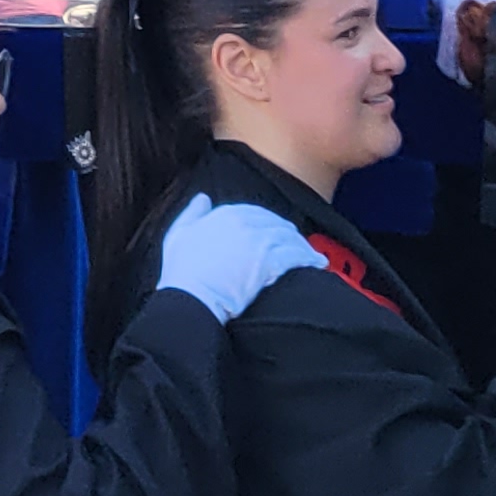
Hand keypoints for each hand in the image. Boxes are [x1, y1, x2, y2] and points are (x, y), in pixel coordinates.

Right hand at [155, 197, 323, 321]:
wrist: (191, 298)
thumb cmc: (181, 273)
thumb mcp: (178, 234)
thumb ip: (192, 212)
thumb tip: (203, 197)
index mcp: (224, 214)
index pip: (257, 213)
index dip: (270, 224)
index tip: (277, 234)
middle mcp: (244, 222)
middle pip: (277, 224)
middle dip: (290, 235)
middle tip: (300, 246)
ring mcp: (258, 241)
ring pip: (289, 238)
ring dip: (303, 247)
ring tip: (313, 257)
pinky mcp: (269, 262)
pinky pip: (295, 256)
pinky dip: (309, 258)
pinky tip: (317, 264)